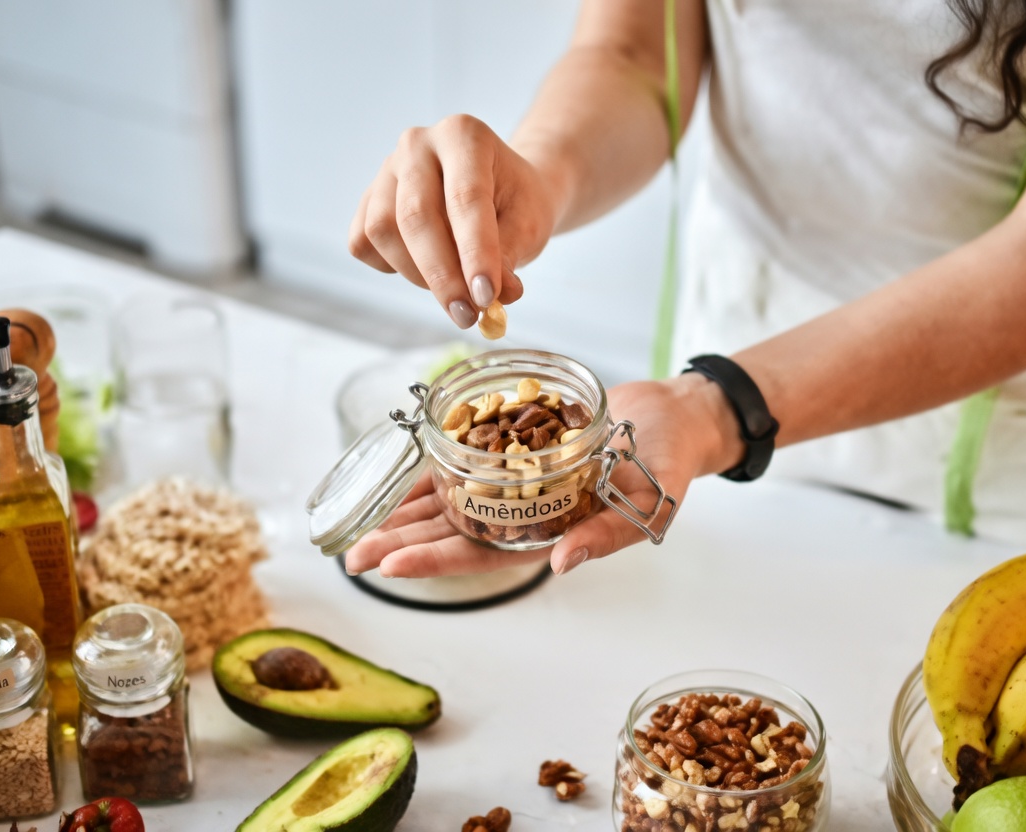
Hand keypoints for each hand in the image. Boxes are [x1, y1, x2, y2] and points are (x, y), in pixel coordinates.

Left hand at [344, 376, 727, 577]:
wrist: (673, 417)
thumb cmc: (668, 464)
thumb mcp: (650, 504)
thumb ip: (609, 535)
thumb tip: (564, 562)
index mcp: (551, 536)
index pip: (482, 557)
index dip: (434, 562)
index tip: (390, 565)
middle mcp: (525, 515)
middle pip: (452, 534)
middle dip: (402, 543)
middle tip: (352, 554)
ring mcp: (516, 484)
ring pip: (449, 502)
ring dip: (405, 512)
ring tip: (357, 523)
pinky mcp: (514, 449)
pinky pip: (465, 460)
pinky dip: (432, 465)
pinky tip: (398, 471)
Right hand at [348, 114, 564, 328]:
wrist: (502, 187)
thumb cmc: (517, 202)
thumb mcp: (529, 224)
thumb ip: (510, 256)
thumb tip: (496, 297)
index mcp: (463, 135)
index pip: (465, 198)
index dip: (475, 254)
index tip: (487, 298)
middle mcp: (418, 144)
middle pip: (415, 216)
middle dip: (442, 275)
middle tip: (468, 315)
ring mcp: (387, 169)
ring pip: (382, 231)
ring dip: (417, 274)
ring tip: (454, 290)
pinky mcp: (367, 199)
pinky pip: (363, 242)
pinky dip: (391, 267)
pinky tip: (423, 268)